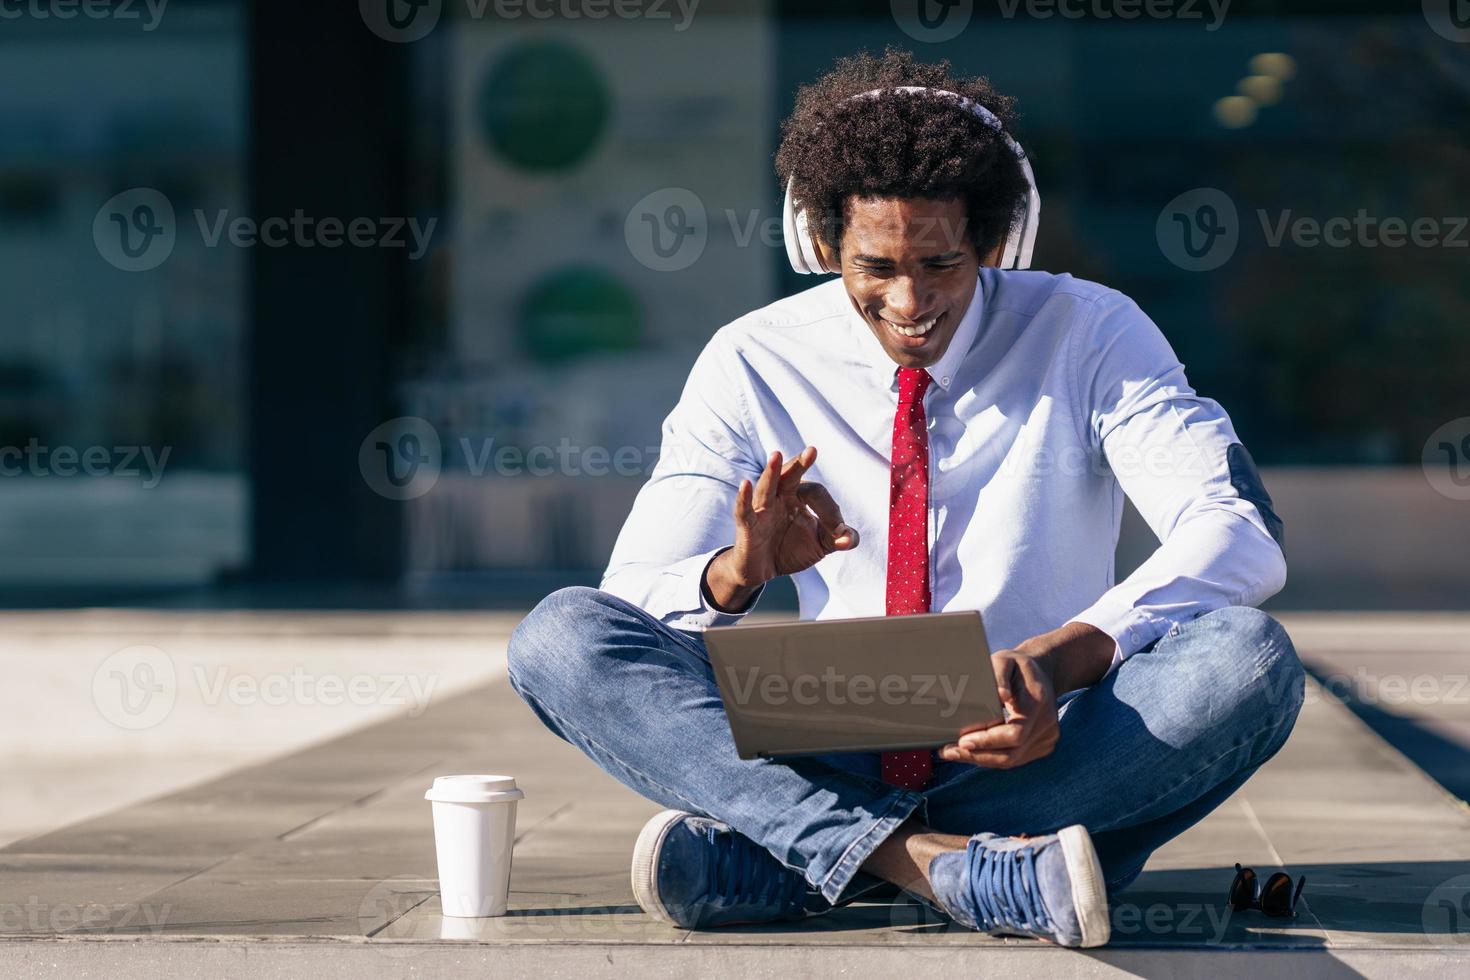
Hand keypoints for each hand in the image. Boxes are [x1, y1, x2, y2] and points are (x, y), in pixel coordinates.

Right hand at [704, 447, 858, 609]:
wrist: (763, 569)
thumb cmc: (791, 549)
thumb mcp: (822, 544)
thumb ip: (841, 538)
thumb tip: (849, 538)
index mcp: (798, 496)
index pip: (816, 492)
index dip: (831, 512)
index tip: (839, 533)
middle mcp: (779, 497)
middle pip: (789, 475)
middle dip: (799, 463)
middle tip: (812, 450)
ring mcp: (761, 509)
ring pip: (766, 487)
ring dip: (770, 472)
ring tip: (776, 455)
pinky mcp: (747, 525)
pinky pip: (744, 510)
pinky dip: (743, 498)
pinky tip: (744, 484)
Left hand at [939, 649, 1057, 768]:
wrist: (1042, 671)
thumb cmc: (1017, 665)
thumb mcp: (1005, 660)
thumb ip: (1000, 675)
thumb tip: (1001, 696)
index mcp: (1038, 702)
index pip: (1014, 734)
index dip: (987, 741)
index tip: (962, 741)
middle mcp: (1047, 723)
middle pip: (1012, 754)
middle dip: (978, 755)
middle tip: (949, 752)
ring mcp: (1048, 737)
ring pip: (1012, 760)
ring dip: (983, 759)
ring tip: (955, 753)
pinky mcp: (1044, 745)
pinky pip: (1015, 758)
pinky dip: (993, 757)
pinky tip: (974, 751)